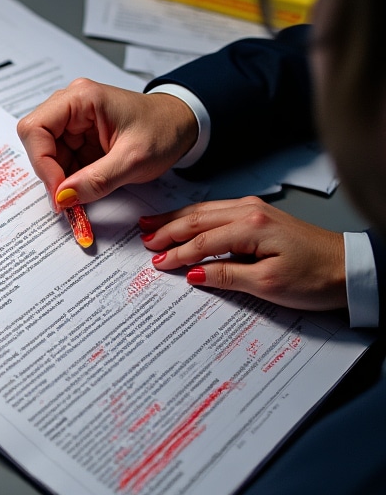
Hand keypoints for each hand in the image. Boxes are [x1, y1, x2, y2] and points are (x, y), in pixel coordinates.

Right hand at [16, 79, 197, 208]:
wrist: (182, 125)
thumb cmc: (163, 130)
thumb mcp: (133, 159)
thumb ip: (97, 180)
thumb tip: (63, 197)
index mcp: (81, 98)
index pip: (35, 128)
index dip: (41, 162)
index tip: (58, 192)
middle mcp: (71, 105)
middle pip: (36, 141)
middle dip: (49, 172)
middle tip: (67, 198)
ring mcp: (72, 121)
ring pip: (46, 154)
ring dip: (60, 177)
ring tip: (83, 192)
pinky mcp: (77, 136)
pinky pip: (60, 160)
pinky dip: (68, 178)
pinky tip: (85, 186)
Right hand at [140, 197, 347, 311]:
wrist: (350, 268)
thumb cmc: (316, 277)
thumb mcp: (268, 284)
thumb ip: (226, 275)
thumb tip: (194, 274)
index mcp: (250, 227)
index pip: (201, 241)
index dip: (176, 253)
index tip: (157, 263)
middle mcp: (251, 211)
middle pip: (198, 218)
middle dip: (167, 229)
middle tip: (143, 239)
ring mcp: (256, 210)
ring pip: (206, 211)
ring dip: (178, 219)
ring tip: (153, 225)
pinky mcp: (261, 215)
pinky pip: (219, 211)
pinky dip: (197, 217)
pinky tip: (187, 220)